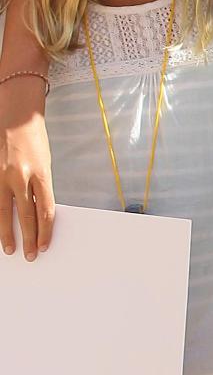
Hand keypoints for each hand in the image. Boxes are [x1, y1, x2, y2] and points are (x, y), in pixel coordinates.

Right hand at [1, 114, 54, 260]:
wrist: (17, 119)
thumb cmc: (34, 141)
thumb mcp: (45, 163)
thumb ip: (41, 187)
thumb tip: (39, 212)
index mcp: (41, 174)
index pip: (46, 211)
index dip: (46, 231)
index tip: (45, 245)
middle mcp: (21, 177)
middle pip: (27, 216)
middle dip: (29, 238)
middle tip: (29, 255)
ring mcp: (3, 177)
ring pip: (5, 213)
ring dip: (8, 233)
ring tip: (10, 248)